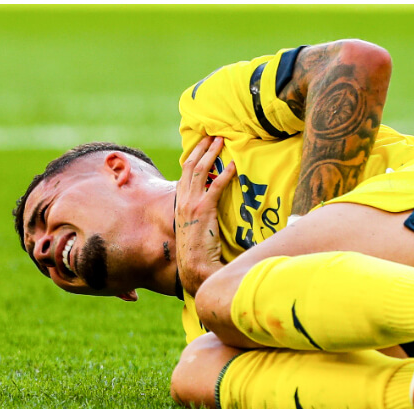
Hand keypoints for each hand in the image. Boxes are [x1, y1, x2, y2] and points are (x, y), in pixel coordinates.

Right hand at [175, 135, 236, 294]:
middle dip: (202, 148)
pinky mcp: (204, 211)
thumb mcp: (194, 228)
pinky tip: (234, 166)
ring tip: (222, 142)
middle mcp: (183, 201)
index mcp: (180, 203)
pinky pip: (215, 187)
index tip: (203, 144)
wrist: (195, 268)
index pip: (185, 173)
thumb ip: (200, 215)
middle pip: (191, 166)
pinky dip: (225, 174)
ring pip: (201, 171)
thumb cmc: (197, 252)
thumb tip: (212, 207)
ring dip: (212, 154)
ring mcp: (192, 205)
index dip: (194, 156)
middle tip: (213, 136)